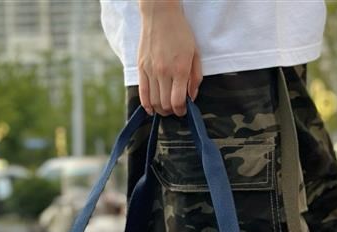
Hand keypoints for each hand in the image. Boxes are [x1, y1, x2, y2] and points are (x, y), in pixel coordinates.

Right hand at [138, 0, 201, 116]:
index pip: (178, 101)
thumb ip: (195, 78)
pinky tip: (151, 109)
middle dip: (172, 112)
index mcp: (180, 70)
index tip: (184, 111)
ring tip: (166, 108)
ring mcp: (151, 71)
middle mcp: (164, 72)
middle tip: (176, 109)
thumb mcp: (195, 54)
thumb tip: (192, 97)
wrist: (160, 15)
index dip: (181, 111)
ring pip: (154, 102)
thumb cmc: (180, 33)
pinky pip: (142, 93)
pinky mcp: (141, 68)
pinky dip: (146, 105)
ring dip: (160, 110)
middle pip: (165, 105)